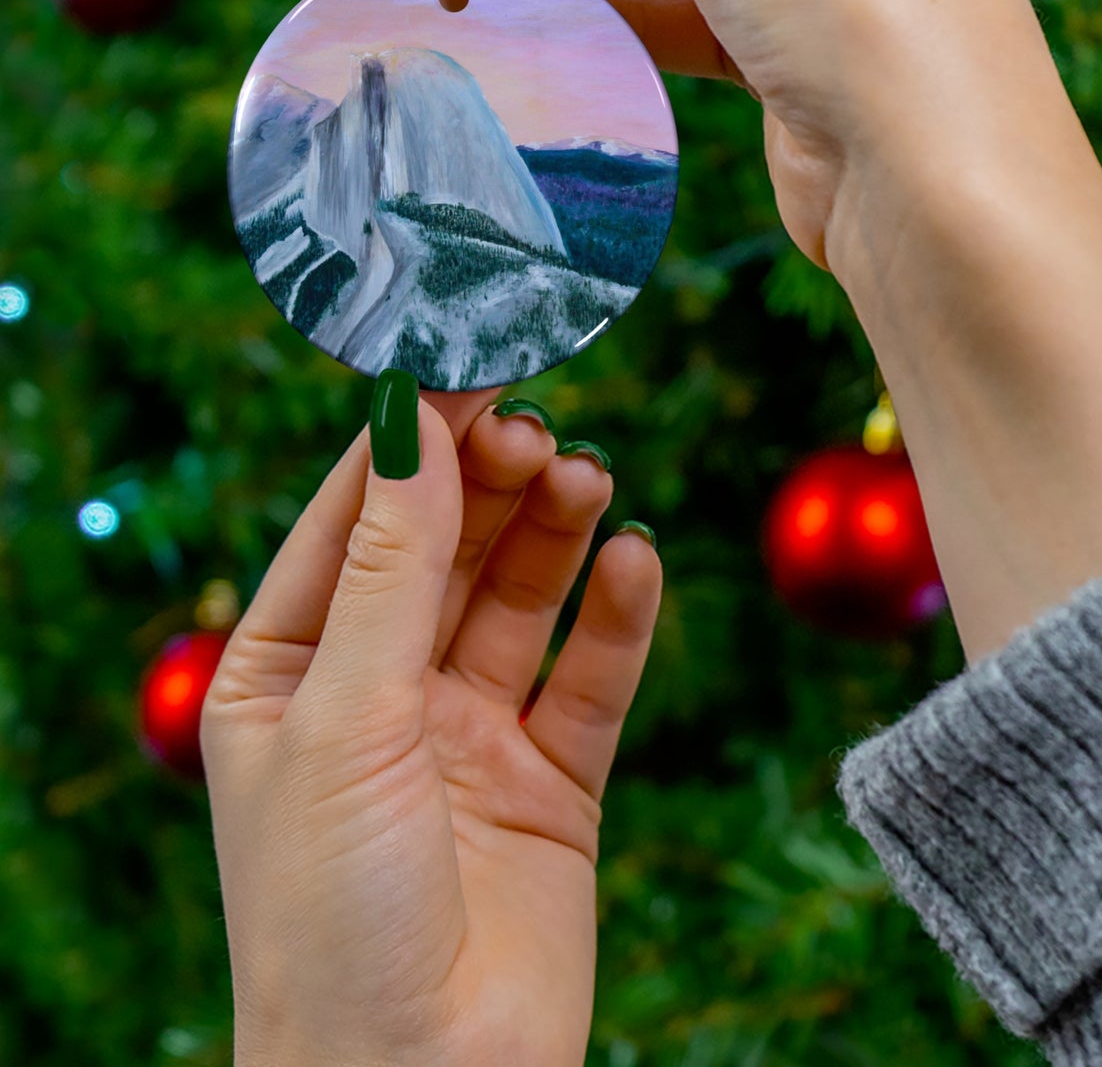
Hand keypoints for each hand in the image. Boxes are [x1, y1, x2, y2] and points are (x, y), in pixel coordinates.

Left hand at [201, 384, 661, 1066]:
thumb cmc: (331, 915)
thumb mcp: (345, 717)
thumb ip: (391, 568)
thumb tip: (414, 422)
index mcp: (289, 673)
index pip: (353, 521)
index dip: (410, 441)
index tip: (468, 363)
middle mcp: (380, 693)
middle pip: (447, 548)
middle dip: (490, 483)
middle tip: (539, 429)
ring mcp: (469, 734)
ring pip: (521, 598)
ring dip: (555, 533)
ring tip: (588, 479)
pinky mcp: (552, 780)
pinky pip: (592, 677)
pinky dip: (618, 616)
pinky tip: (635, 562)